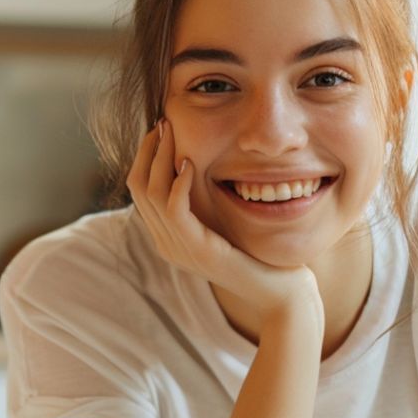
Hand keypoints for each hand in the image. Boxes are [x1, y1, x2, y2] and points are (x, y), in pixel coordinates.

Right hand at [125, 118, 320, 322]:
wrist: (279, 295)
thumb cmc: (259, 257)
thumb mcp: (225, 225)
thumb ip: (209, 204)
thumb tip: (200, 167)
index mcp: (168, 237)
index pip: (139, 190)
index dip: (145, 156)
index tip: (161, 129)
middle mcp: (166, 244)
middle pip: (138, 187)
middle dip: (149, 150)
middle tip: (163, 123)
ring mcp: (178, 249)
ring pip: (151, 194)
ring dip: (161, 157)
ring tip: (172, 133)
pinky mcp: (197, 251)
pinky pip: (175, 210)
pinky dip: (178, 183)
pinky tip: (189, 164)